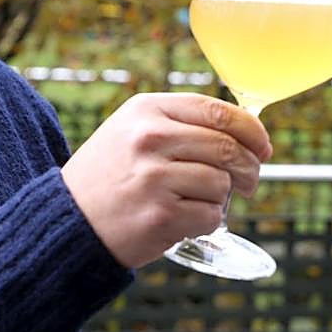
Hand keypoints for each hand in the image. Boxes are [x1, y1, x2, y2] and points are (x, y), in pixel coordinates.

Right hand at [60, 93, 271, 268]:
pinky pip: (211, 215)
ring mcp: (154, 176)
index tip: (263, 146)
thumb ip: (181, 124)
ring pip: (222, 183)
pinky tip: (183, 219)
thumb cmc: (111, 175)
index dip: (252, 130)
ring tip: (196, 202)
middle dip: (250, 168)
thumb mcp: (133, 130)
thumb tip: (248, 133)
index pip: (218, 111)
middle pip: (228, 147)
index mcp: (147, 109)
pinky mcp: (160, 214)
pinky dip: (206, 221)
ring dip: (220, 198)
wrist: (69, 219)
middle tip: (249, 182)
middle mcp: (150, 137)